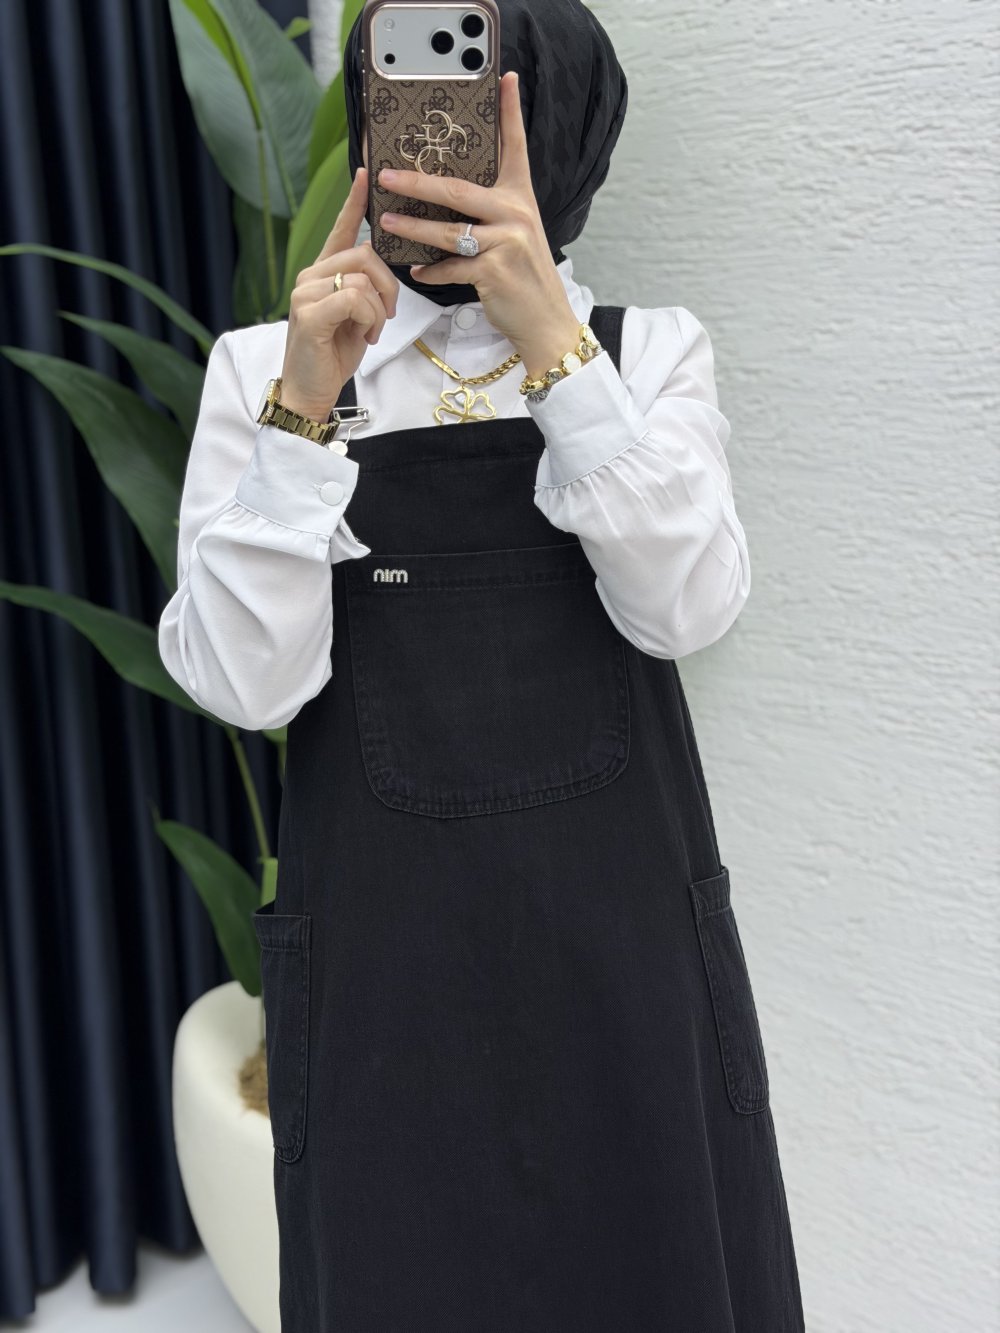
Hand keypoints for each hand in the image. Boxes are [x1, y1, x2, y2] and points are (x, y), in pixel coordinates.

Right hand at [280, 167, 399, 417]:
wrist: (312, 390)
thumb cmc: (334, 354)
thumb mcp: (359, 317)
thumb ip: (367, 290)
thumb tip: (383, 272)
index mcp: (323, 273)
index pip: (340, 230)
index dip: (354, 202)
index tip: (366, 173)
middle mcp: (310, 276)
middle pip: (364, 255)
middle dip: (388, 286)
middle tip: (387, 315)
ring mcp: (306, 292)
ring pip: (362, 278)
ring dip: (378, 309)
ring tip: (371, 331)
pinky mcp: (308, 313)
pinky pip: (354, 299)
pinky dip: (369, 319)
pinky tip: (364, 336)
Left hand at [376, 71, 581, 379]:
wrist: (546, 321)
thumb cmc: (525, 278)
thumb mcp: (517, 236)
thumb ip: (491, 213)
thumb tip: (447, 198)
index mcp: (520, 199)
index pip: (515, 147)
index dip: (510, 111)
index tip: (503, 77)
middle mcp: (515, 215)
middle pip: (457, 190)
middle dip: (416, 182)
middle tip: (387, 175)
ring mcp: (505, 243)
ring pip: (447, 230)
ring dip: (411, 227)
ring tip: (386, 220)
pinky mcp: (494, 272)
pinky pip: (450, 267)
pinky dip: (431, 272)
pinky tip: (417, 271)